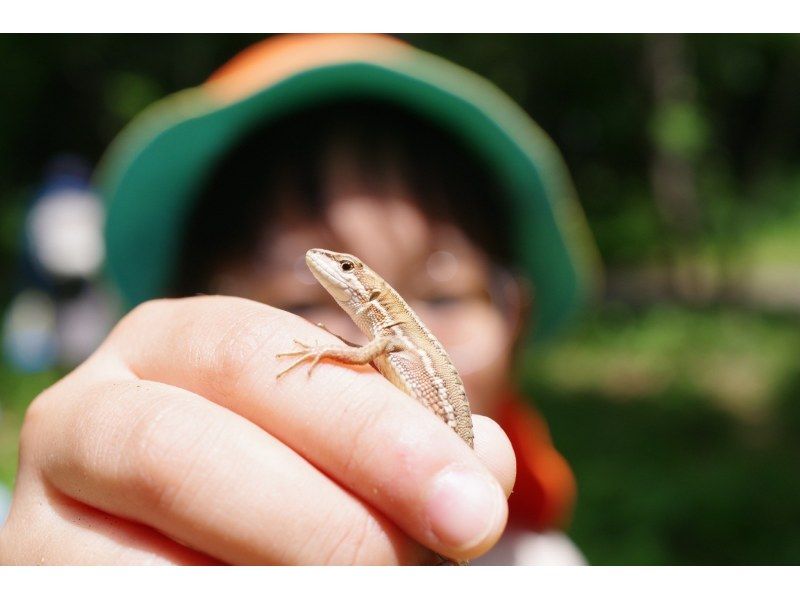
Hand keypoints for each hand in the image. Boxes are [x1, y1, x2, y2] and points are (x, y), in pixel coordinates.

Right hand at [0, 296, 514, 563]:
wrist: (185, 537)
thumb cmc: (277, 478)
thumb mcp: (335, 443)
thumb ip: (405, 443)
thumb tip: (484, 464)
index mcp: (173, 344)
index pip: (262, 358)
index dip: (372, 429)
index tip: (473, 501)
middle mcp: (92, 412)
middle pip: (185, 448)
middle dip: (327, 513)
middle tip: (440, 549)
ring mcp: (45, 509)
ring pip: (145, 551)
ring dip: (278, 572)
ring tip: (366, 584)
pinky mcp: (38, 579)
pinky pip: (137, 596)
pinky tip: (288, 594)